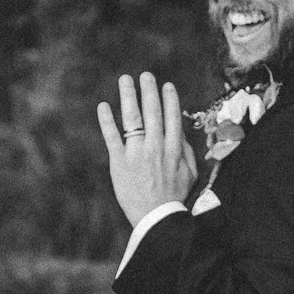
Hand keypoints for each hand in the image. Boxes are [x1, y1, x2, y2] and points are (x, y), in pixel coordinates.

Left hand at [97, 72, 197, 224]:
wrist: (157, 218)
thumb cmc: (175, 197)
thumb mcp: (190, 174)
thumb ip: (187, 152)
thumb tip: (182, 133)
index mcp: (174, 149)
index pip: (171, 117)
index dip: (169, 99)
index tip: (167, 85)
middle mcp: (155, 146)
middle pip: (152, 111)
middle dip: (149, 90)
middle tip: (146, 75)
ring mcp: (136, 153)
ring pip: (132, 118)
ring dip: (129, 96)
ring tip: (126, 80)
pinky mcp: (119, 162)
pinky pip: (112, 137)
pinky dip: (106, 120)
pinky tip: (103, 106)